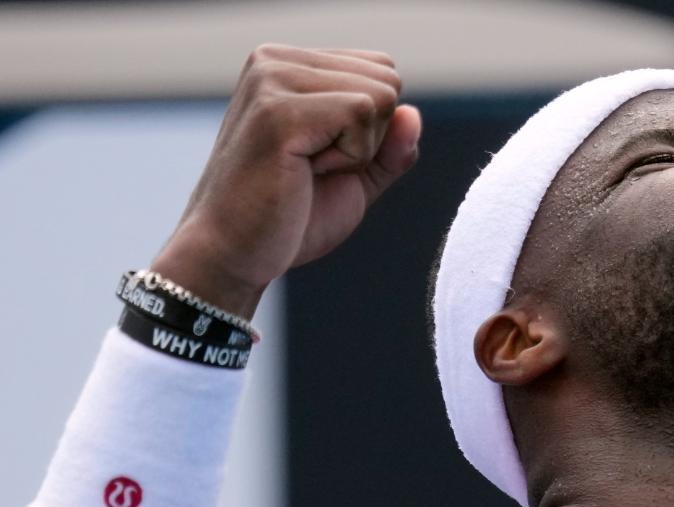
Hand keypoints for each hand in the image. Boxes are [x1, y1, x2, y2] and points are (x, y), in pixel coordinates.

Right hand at [150, 45, 422, 318]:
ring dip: (359, 149)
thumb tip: (414, 114)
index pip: (381, 70)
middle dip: (370, 136)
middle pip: (387, 80)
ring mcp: (272, 79)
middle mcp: (275, 60)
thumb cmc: (290, 218)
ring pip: (380, 96)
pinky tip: (305, 172)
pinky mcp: (278, 109)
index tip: (321, 156)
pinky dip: (351, 157)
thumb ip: (390, 146)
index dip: (373, 127)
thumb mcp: (355, 177)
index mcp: (288, 65)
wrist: (235, 254)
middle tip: (314, 167)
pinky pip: (362, 114)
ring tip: (306, 169)